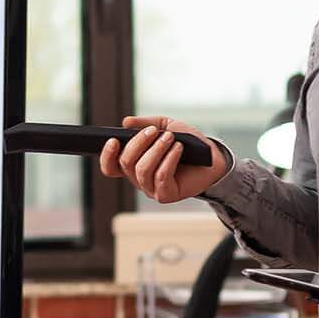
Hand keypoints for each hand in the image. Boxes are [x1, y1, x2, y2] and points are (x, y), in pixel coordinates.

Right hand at [97, 115, 231, 203]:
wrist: (211, 156)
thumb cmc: (186, 142)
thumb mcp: (165, 126)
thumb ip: (145, 123)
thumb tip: (125, 122)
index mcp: (134, 164)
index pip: (111, 167)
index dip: (107, 156)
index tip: (113, 140)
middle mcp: (139, 179)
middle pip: (126, 163)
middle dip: (138, 143)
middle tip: (154, 130)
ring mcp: (152, 189)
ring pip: (142, 170)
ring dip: (156, 150)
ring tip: (170, 138)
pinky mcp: (167, 195)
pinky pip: (161, 177)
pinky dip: (169, 159)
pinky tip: (178, 148)